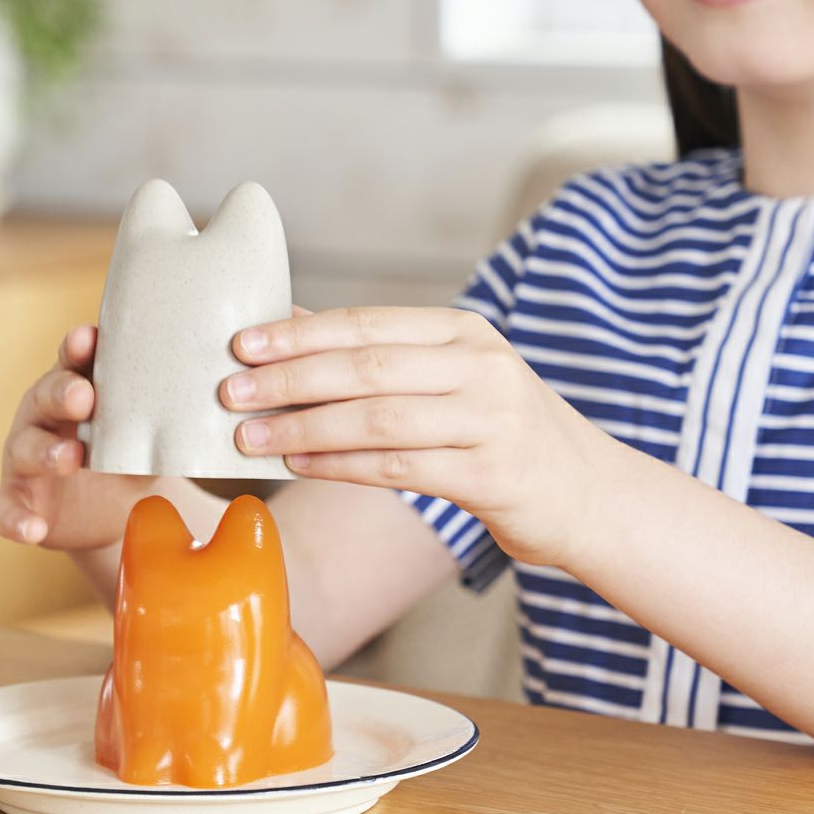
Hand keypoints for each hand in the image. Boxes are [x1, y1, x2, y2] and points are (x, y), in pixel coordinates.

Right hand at [0, 325, 154, 551]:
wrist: (113, 512)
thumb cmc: (130, 456)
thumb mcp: (149, 435)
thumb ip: (170, 417)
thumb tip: (228, 398)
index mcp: (76, 390)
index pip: (73, 361)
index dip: (77, 349)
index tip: (87, 338)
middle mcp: (44, 418)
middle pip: (45, 397)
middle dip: (62, 394)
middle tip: (84, 397)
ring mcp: (25, 459)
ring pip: (24, 449)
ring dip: (45, 452)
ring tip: (69, 458)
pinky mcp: (19, 500)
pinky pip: (5, 510)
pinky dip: (15, 519)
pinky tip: (34, 528)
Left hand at [218, 306, 607, 567]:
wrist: (583, 490)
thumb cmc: (498, 429)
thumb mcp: (451, 374)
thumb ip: (378, 352)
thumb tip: (291, 324)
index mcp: (462, 332)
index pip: (366, 323)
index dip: (299, 334)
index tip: (241, 344)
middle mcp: (480, 366)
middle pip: (366, 367)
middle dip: (290, 380)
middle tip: (230, 391)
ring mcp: (491, 419)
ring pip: (377, 419)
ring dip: (304, 427)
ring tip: (249, 437)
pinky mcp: (492, 475)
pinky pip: (398, 468)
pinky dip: (340, 466)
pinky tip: (298, 464)